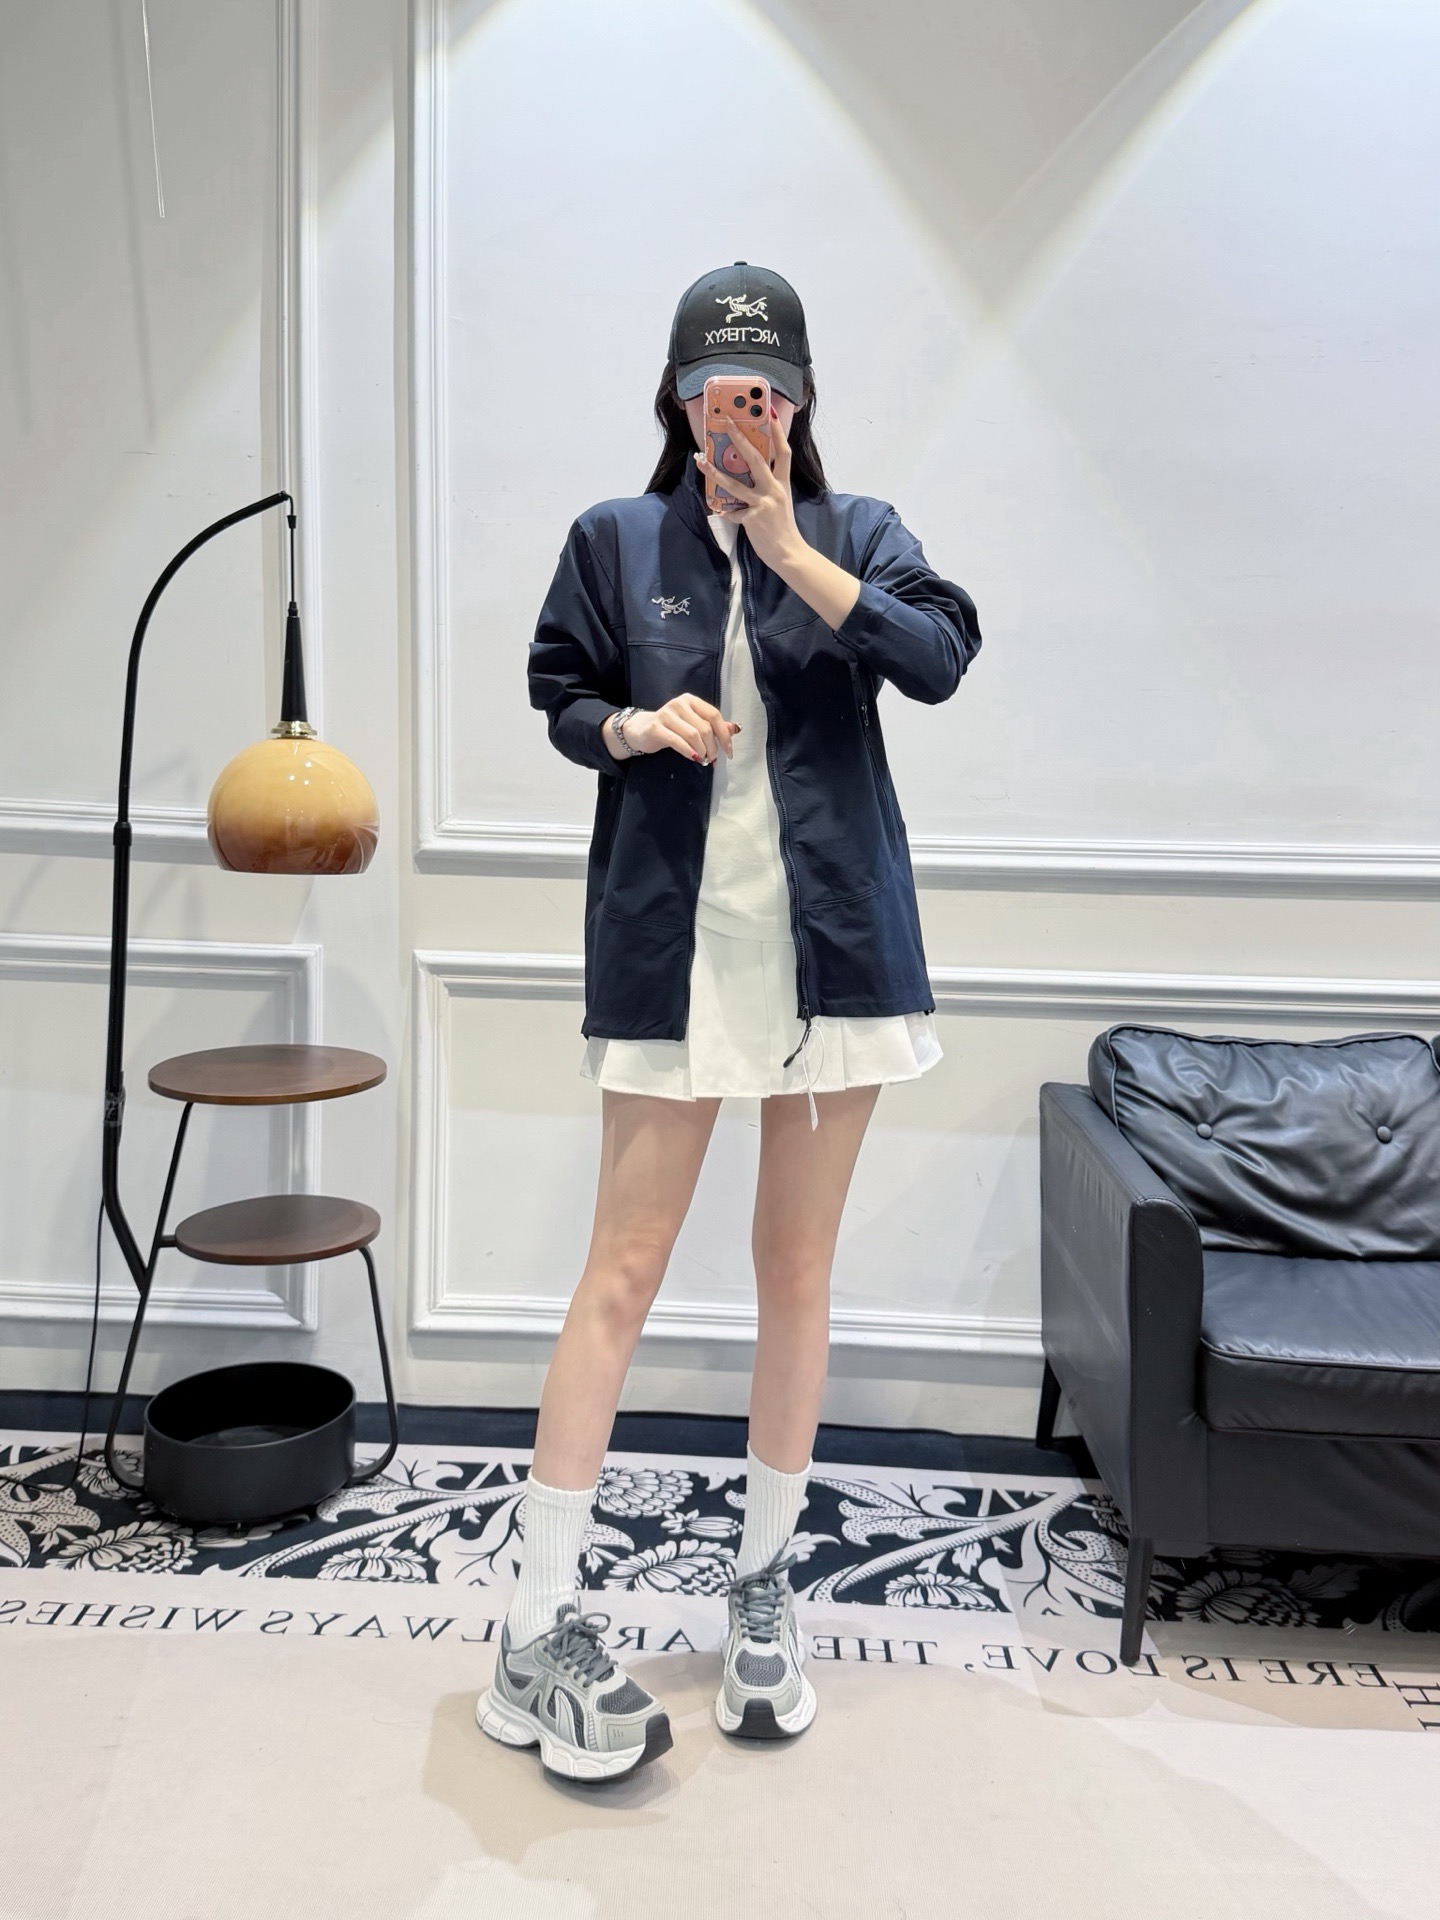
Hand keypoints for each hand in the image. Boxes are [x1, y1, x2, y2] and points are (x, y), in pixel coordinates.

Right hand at [602, 696, 739, 763]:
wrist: (641, 730)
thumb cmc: (671, 728)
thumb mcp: (693, 725)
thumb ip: (712, 726)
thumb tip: (734, 729)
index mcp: (691, 700)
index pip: (713, 715)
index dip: (724, 735)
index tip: (728, 751)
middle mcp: (679, 703)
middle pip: (705, 727)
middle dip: (712, 747)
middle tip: (712, 759)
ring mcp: (666, 714)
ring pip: (693, 735)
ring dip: (702, 751)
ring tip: (702, 759)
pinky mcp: (656, 728)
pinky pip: (677, 741)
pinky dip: (688, 752)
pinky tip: (693, 758)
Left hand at [694, 406, 863, 629]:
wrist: (788, 553)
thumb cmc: (782, 527)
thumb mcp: (780, 502)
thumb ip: (769, 486)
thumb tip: (751, 474)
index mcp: (782, 483)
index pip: (782, 452)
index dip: (777, 432)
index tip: (768, 412)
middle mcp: (773, 490)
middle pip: (755, 458)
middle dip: (739, 438)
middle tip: (726, 421)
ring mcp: (762, 505)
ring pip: (734, 484)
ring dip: (714, 472)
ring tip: (700, 460)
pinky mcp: (752, 519)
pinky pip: (731, 512)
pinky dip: (722, 510)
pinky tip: (714, 507)